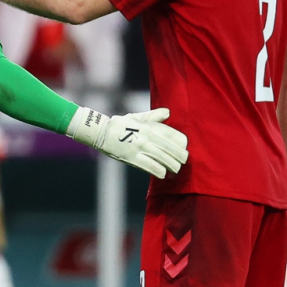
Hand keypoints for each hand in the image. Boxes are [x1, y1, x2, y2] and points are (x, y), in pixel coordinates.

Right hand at [66, 107, 187, 178]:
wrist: (101, 132)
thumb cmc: (120, 124)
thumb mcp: (137, 117)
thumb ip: (153, 116)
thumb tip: (168, 112)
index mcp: (150, 126)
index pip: (172, 134)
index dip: (181, 142)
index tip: (185, 148)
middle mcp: (147, 136)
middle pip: (170, 148)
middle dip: (180, 156)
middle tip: (184, 161)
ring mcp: (140, 147)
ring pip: (163, 158)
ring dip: (172, 166)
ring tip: (176, 170)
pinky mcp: (132, 158)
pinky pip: (150, 166)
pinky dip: (159, 171)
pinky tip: (163, 174)